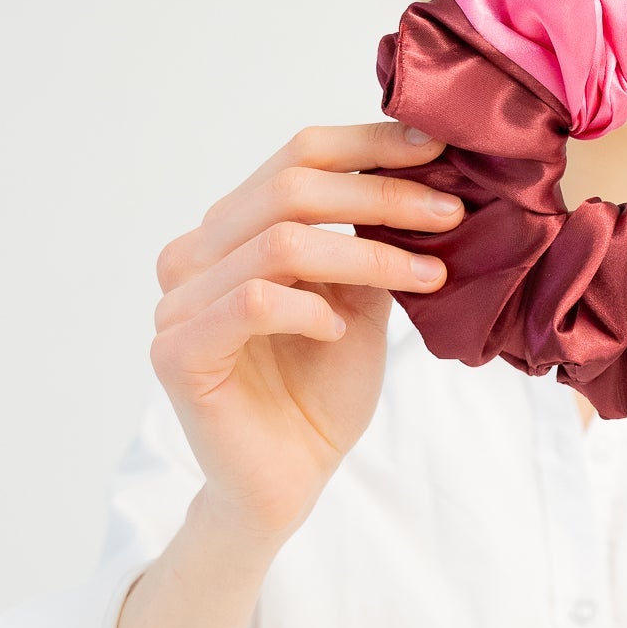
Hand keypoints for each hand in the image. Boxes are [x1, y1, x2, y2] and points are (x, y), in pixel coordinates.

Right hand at [149, 121, 462, 540]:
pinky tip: (337, 331)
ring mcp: (177, 303)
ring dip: (366, 255)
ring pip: (280, 244)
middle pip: (289, 189)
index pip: (296, 159)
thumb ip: (366, 242)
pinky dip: (309, 308)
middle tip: (449, 213)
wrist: (290, 481)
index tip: (438, 147)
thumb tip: (420, 176)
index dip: (367, 146)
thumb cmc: (320, 392)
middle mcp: (193, 256)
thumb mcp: (358, 302)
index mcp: (230, 231)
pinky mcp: (177, 353)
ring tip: (426, 276)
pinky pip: (252, 302)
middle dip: (381, 195)